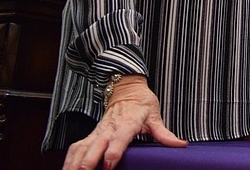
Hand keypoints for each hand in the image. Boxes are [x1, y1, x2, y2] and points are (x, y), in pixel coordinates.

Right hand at [63, 75, 186, 169]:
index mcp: (127, 123)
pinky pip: (76, 147)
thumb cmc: (142, 103)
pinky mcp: (91, 134)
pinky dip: (69, 159)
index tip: (108, 165)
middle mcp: (109, 128)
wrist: (126, 88)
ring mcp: (98, 131)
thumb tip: (180, 144)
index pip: (119, 139)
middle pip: (95, 145)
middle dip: (88, 161)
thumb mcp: (155, 116)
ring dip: (74, 162)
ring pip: (82, 147)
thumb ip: (164, 133)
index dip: (113, 152)